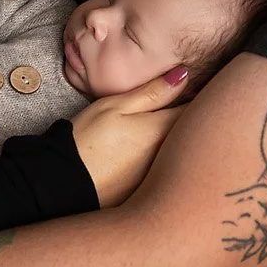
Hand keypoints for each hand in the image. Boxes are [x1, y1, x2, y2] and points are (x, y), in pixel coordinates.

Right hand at [71, 67, 189, 207]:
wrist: (64, 185)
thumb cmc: (87, 140)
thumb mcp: (116, 106)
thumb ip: (153, 91)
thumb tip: (184, 74)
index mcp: (163, 130)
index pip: (197, 110)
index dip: (201, 98)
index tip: (197, 89)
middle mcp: (170, 156)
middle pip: (194, 133)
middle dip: (195, 121)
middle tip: (189, 107)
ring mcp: (162, 176)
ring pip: (183, 153)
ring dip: (183, 142)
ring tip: (174, 132)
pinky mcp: (152, 191)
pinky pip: (171, 171)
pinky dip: (170, 162)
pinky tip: (152, 158)